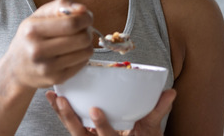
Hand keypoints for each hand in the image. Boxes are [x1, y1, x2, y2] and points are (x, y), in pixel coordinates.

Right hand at [3, 0, 94, 89]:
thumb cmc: (30, 37)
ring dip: (86, 44)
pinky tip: (71, 53)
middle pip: (81, 38)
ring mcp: (47, 67)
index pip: (71, 23)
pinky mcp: (56, 78)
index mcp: (33, 30)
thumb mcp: (39, 15)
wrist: (16, 68)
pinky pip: (82, 64)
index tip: (86, 17)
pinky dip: (82, 56)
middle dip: (87, 31)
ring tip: (76, 41)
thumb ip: (61, 5)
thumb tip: (83, 9)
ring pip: (85, 52)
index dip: (85, 18)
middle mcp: (38, 50)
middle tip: (82, 29)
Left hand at [45, 89, 176, 135]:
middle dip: (71, 120)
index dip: (102, 126)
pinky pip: (70, 124)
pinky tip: (53, 98)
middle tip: (62, 102)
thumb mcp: (151, 130)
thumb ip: (157, 111)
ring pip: (73, 130)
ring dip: (61, 114)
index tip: (96, 110)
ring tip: (54, 97)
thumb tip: (170, 92)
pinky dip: (61, 112)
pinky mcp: (83, 133)